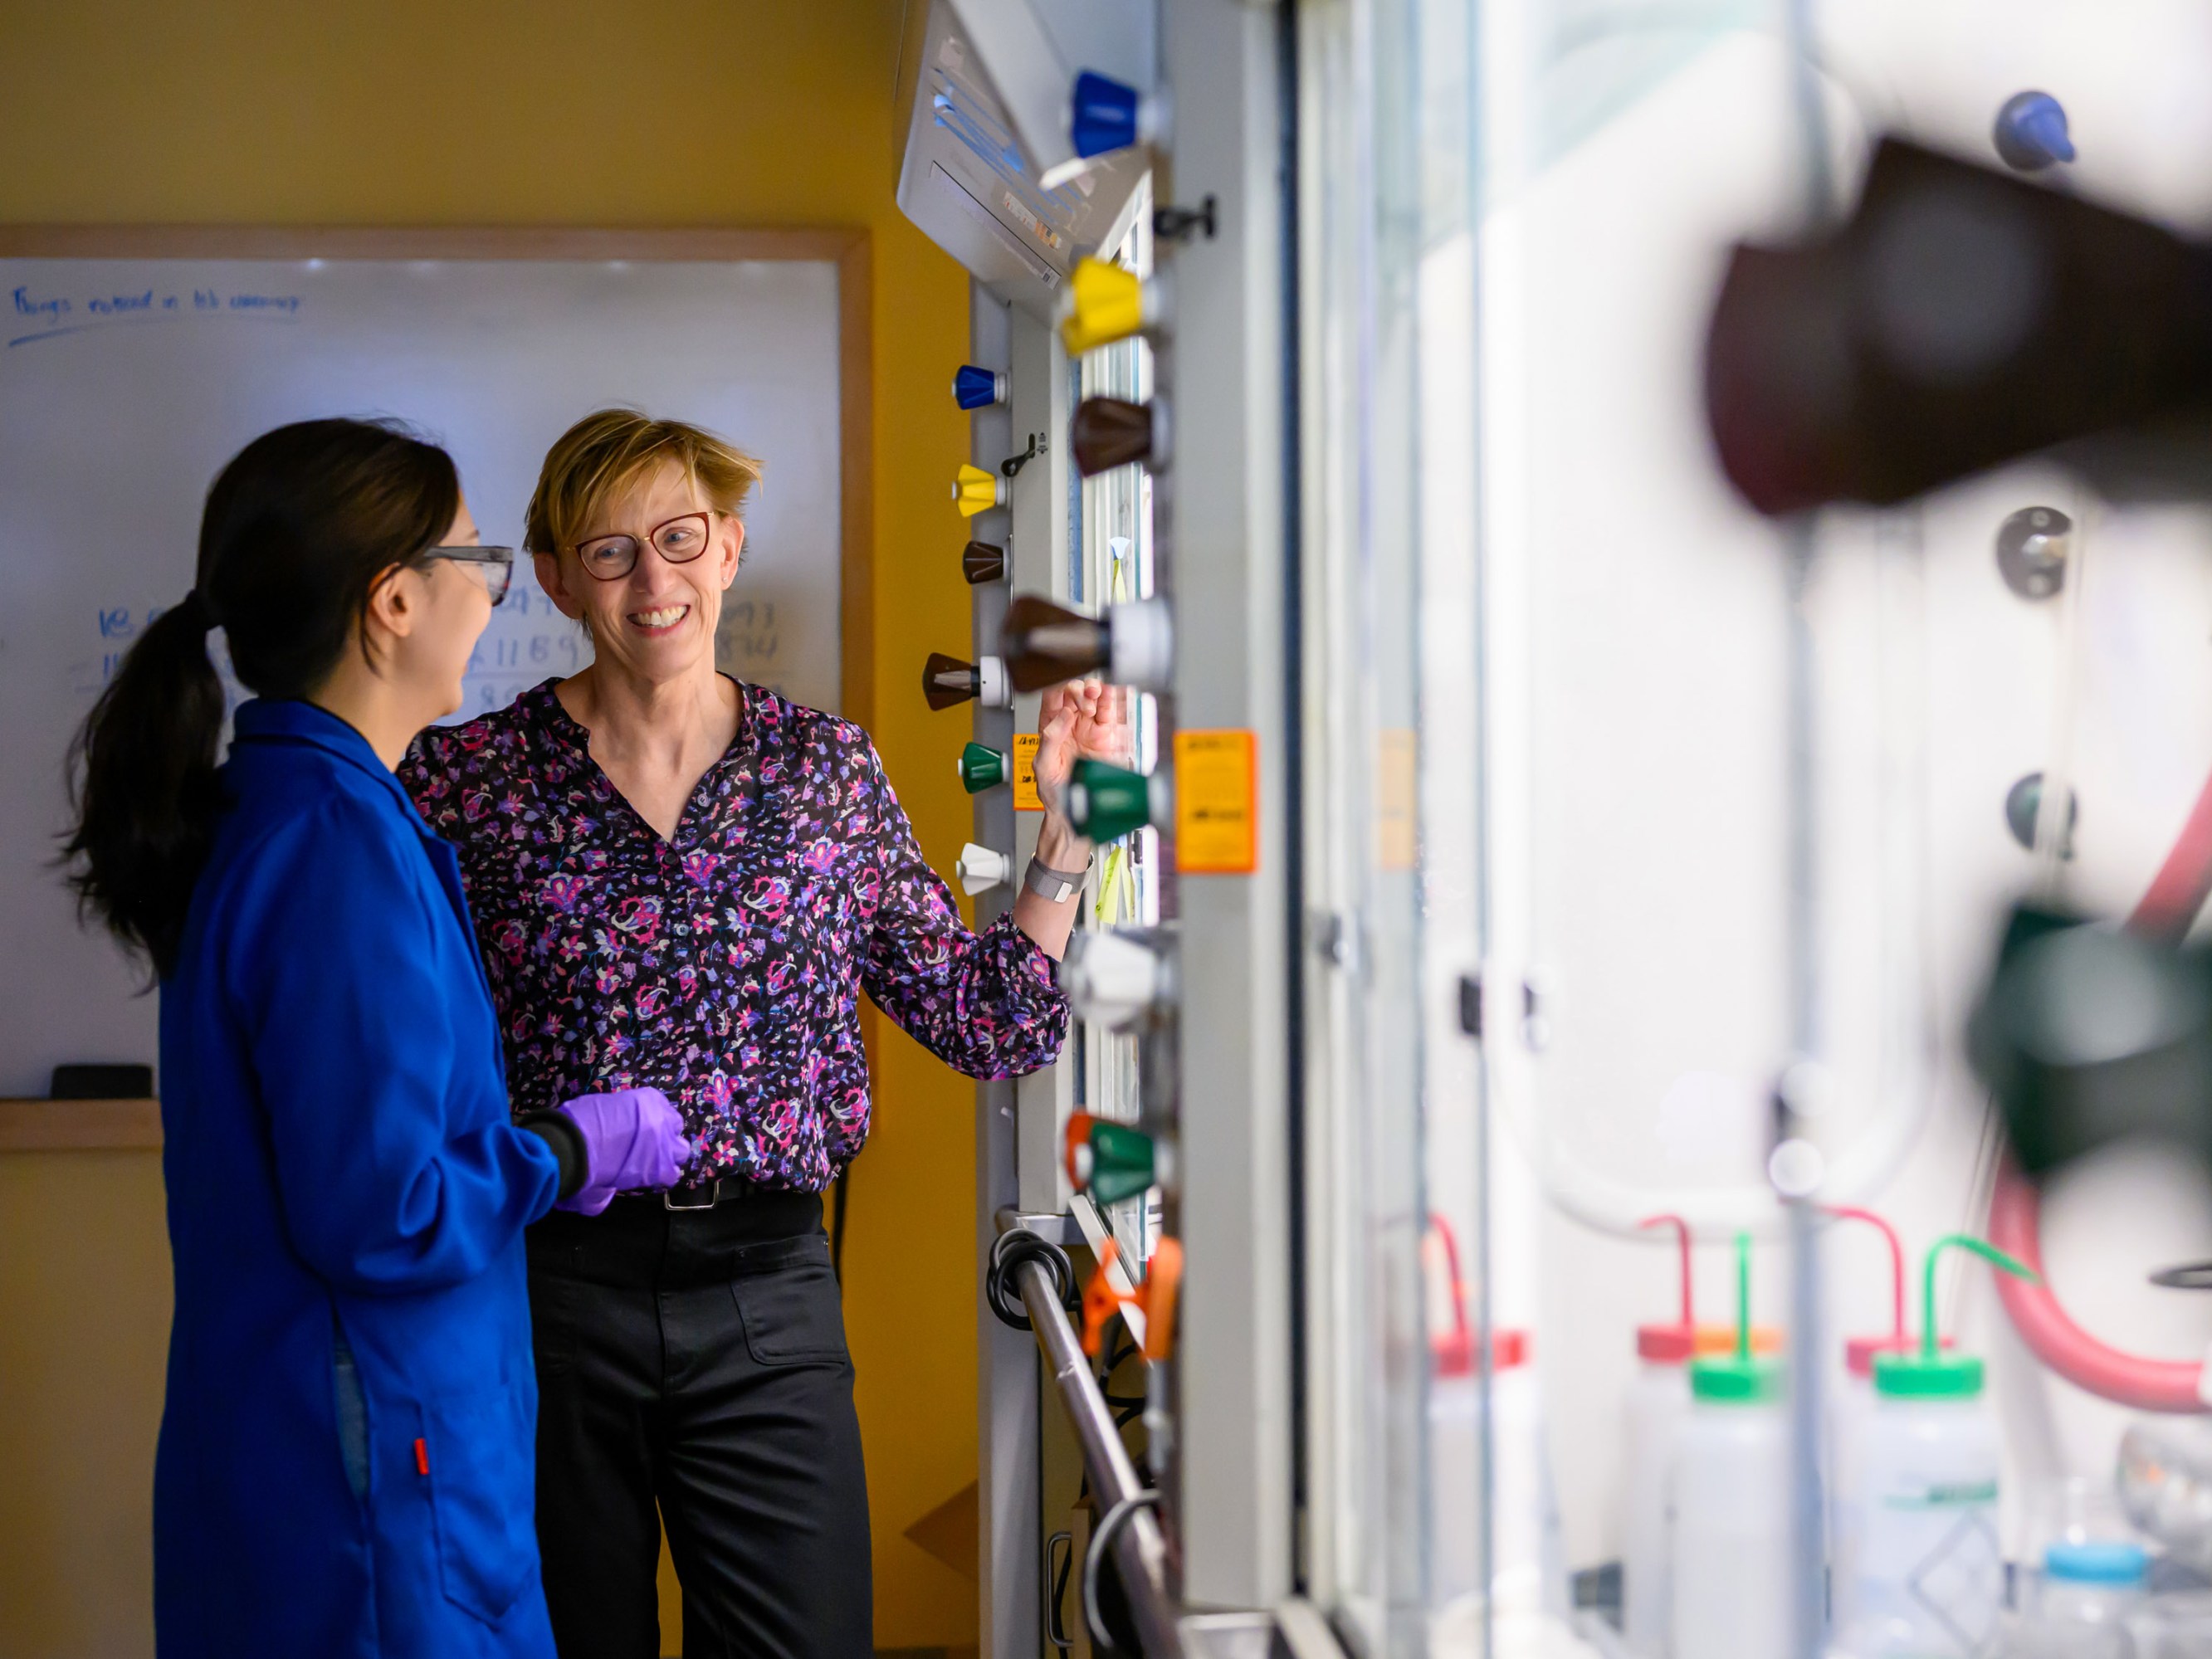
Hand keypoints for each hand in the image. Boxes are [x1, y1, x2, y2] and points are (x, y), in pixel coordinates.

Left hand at [554, 1086, 691, 1214]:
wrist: (570, 1143)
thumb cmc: (585, 1176)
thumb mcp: (596, 1199)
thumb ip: (609, 1195)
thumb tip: (607, 1190)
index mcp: (658, 1170)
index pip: (672, 1175)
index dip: (658, 1174)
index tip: (644, 1172)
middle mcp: (666, 1144)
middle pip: (681, 1149)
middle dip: (667, 1151)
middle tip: (646, 1151)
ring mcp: (660, 1117)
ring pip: (675, 1122)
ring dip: (663, 1127)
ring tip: (643, 1128)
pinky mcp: (648, 1097)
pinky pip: (660, 1102)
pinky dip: (651, 1108)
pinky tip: (635, 1111)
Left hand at [1032, 680, 1132, 830]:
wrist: (1074, 812)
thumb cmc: (1055, 793)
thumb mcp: (1043, 766)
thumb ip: (1050, 738)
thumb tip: (1062, 715)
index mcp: (1049, 727)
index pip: (1052, 697)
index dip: (1059, 688)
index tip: (1065, 691)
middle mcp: (1069, 724)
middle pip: (1074, 692)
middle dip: (1079, 690)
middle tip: (1083, 702)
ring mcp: (1088, 729)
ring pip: (1093, 698)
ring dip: (1095, 690)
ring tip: (1095, 695)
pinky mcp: (1105, 737)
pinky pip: (1109, 713)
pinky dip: (1109, 702)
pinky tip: (1106, 698)